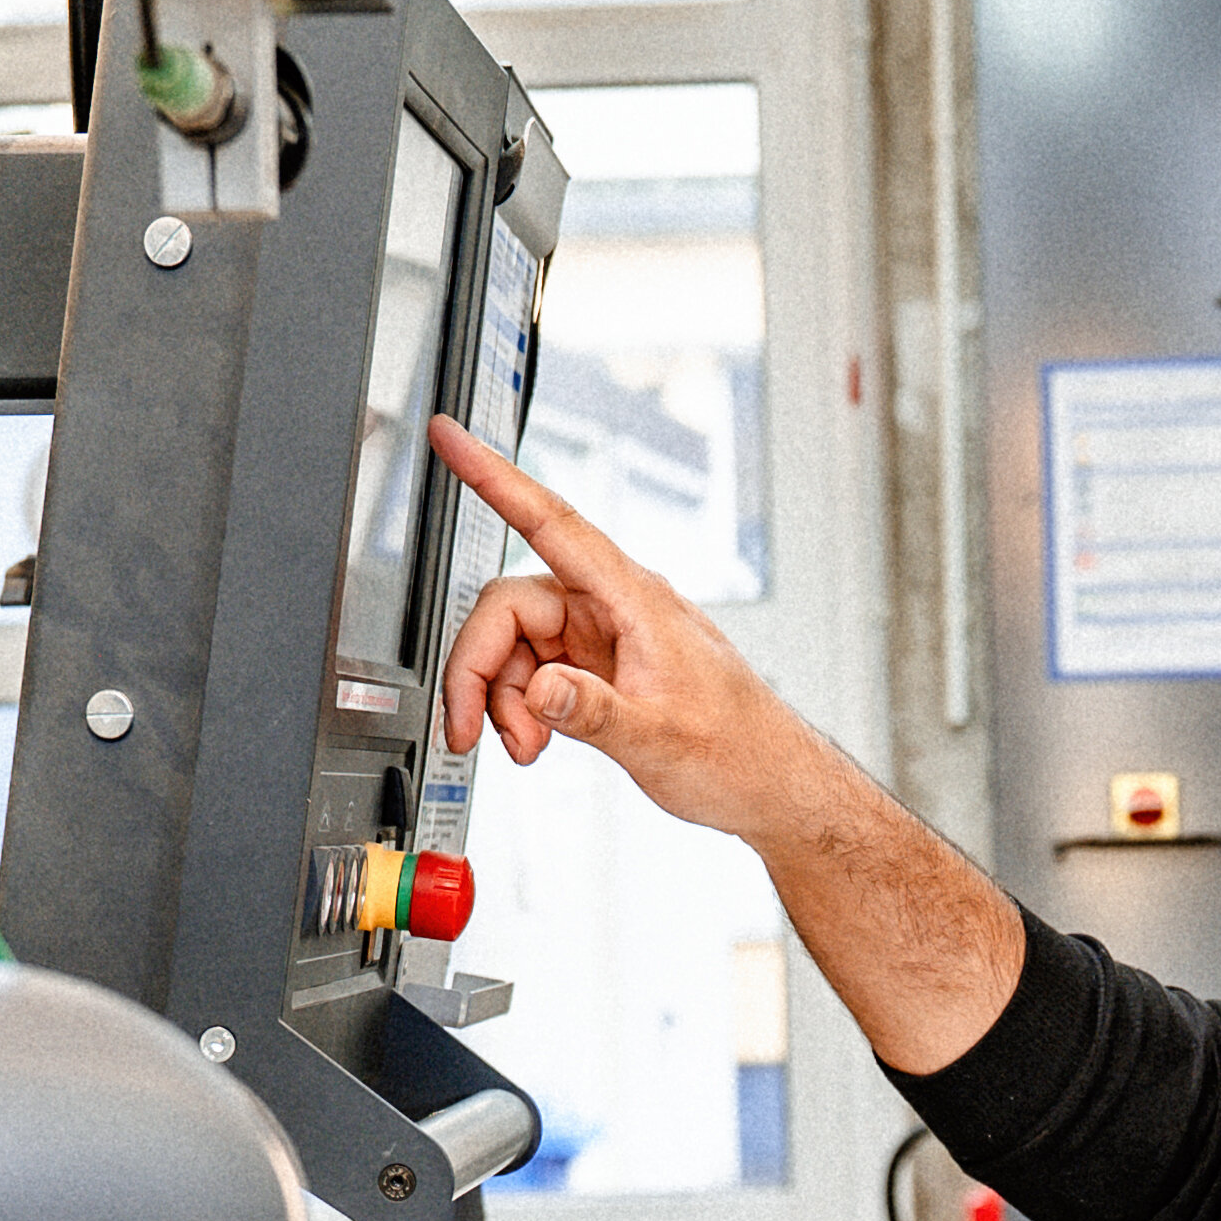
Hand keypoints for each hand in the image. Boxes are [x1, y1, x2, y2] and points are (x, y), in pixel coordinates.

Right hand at [428, 417, 830, 839]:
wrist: (768, 782)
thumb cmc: (737, 749)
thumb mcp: (660, 738)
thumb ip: (594, 712)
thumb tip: (540, 692)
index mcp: (634, 599)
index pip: (552, 523)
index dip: (495, 477)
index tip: (452, 438)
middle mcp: (612, 606)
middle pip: (508, 606)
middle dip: (479, 669)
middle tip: (470, 729)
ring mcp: (601, 637)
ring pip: (514, 645)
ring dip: (501, 699)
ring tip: (527, 746)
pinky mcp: (595, 667)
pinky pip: (533, 671)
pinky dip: (522, 709)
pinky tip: (539, 740)